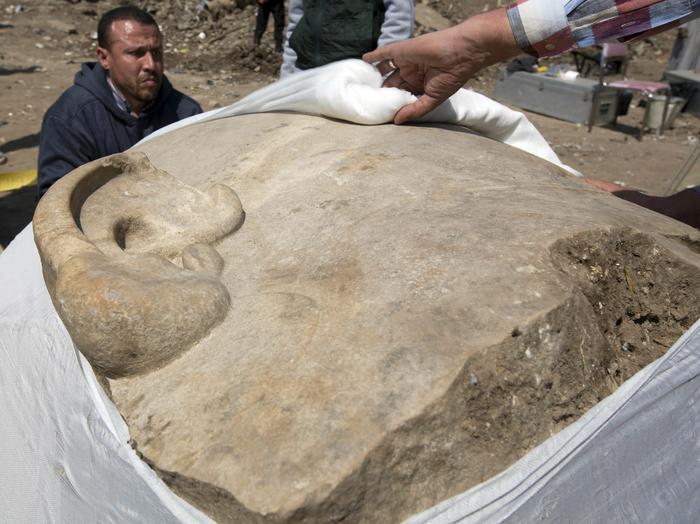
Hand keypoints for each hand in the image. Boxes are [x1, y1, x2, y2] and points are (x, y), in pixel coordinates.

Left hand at [363, 8, 519, 123]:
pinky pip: (385, 53)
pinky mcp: (402, 50)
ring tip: (362, 84)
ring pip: (386, 70)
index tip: (379, 111)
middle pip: (391, 84)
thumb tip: (396, 121)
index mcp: (419, 85)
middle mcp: (411, 73)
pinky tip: (364, 60)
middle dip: (380, 92)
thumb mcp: (432, 100)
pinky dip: (374, 56)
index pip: (401, 95)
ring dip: (375, 76)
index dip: (391, 102)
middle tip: (367, 100)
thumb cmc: (451, 77)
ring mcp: (406, 61)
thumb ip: (414, 110)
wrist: (459, 54)